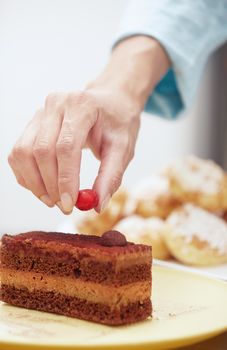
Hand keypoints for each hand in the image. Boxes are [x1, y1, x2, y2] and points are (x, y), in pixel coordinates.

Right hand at [8, 88, 139, 213]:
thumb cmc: (117, 124)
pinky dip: (27, 176)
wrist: (108, 103)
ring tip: (53, 200)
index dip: (65, 178)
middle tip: (64, 206)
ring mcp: (40, 113)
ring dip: (35, 183)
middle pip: (41, 150)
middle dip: (50, 185)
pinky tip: (44, 187)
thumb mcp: (123, 149)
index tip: (70, 204)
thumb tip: (97, 205)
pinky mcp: (31, 125)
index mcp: (82, 105)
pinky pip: (18, 154)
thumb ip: (111, 176)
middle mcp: (56, 104)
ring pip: (24, 153)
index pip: (66, 146)